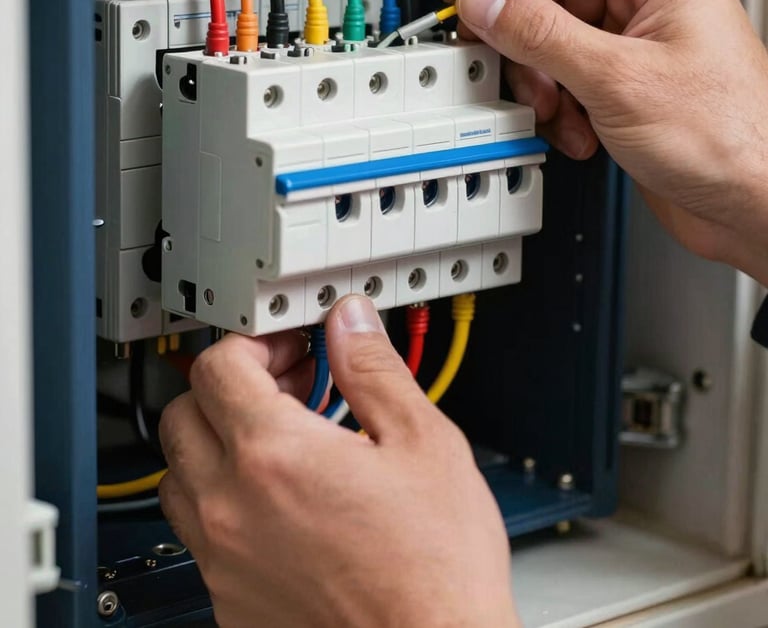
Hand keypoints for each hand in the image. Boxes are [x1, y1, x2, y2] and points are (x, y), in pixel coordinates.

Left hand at [158, 295, 519, 627]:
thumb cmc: (436, 570)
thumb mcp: (423, 443)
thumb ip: (375, 370)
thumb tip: (350, 324)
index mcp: (276, 455)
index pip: (218, 365)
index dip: (254, 342)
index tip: (288, 348)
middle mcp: (232, 507)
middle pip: (183, 413)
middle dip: (229, 386)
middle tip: (286, 387)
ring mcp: (224, 560)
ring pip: (178, 475)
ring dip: (216, 443)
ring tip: (278, 441)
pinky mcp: (230, 602)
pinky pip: (198, 534)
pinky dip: (223, 500)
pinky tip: (281, 502)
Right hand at [441, 0, 767, 283]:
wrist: (752, 204)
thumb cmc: (729, 138)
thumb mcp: (617, 78)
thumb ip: (541, 34)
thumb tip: (486, 0)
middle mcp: (647, 2)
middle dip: (521, 38)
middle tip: (494, 59)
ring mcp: (632, 46)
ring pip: (550, 42)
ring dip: (540, 82)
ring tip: (555, 110)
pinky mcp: (622, 86)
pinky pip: (564, 79)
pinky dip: (558, 108)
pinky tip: (578, 131)